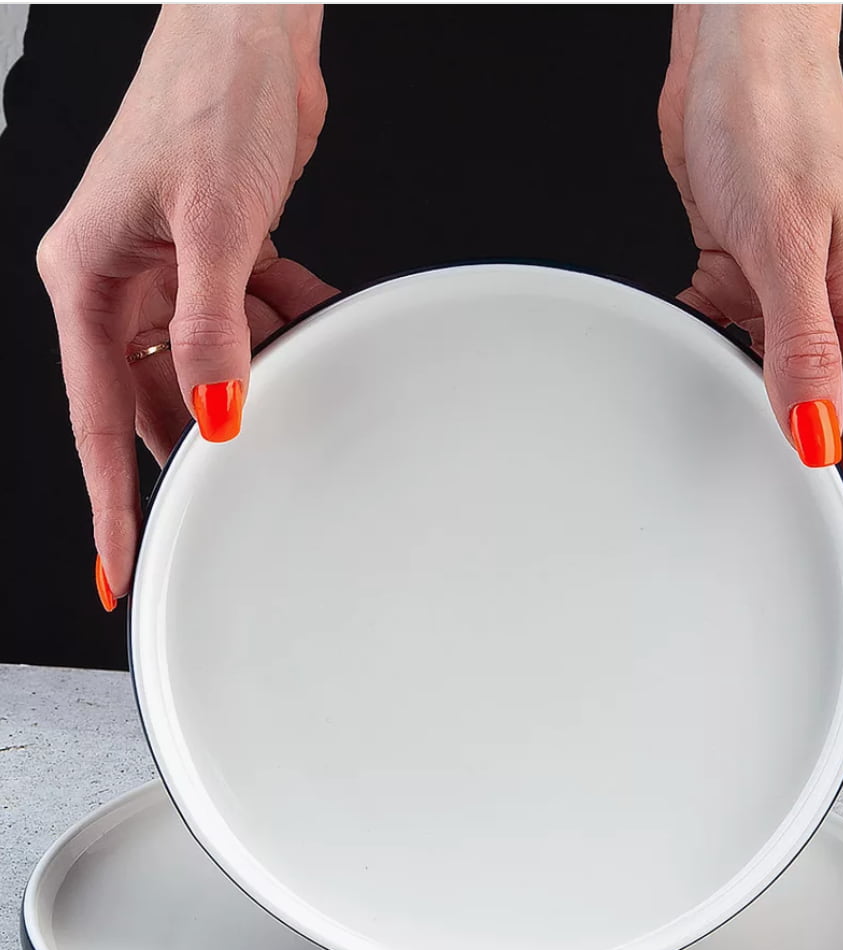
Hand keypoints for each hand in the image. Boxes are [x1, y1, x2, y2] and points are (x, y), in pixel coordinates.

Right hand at [37, 4, 336, 604]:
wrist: (254, 25)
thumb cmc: (209, 94)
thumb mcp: (213, 221)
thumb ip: (215, 326)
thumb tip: (218, 413)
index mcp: (88, 278)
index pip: (94, 416)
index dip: (111, 501)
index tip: (117, 568)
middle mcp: (120, 281)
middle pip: (153, 401)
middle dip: (204, 435)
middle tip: (245, 479)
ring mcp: (170, 270)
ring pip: (210, 365)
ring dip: (259, 374)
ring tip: (298, 375)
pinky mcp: (217, 256)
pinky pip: (251, 317)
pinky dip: (289, 324)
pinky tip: (320, 320)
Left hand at [659, 4, 842, 646]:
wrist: (737, 59)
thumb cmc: (776, 119)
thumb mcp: (788, 238)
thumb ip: (800, 344)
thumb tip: (813, 435)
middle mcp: (839, 321)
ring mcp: (795, 308)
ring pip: (798, 412)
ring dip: (790, 471)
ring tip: (780, 532)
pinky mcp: (750, 289)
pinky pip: (746, 363)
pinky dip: (726, 394)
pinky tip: (706, 407)